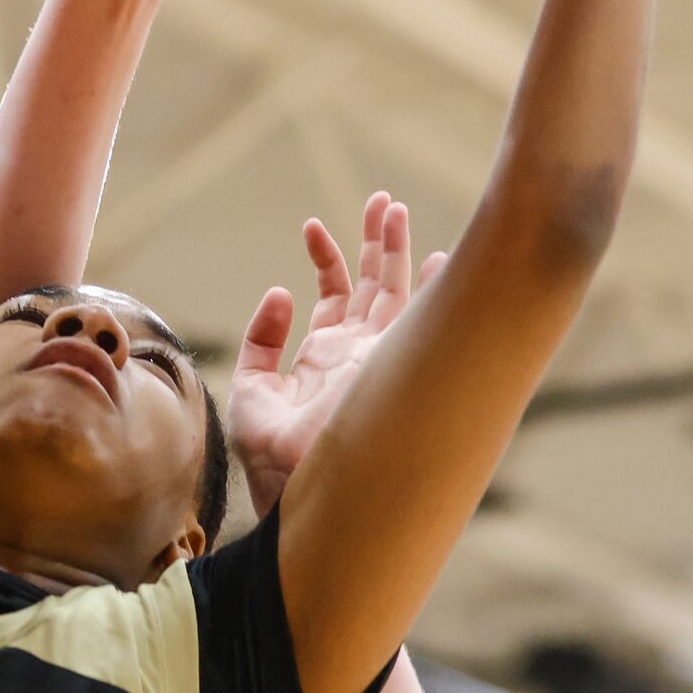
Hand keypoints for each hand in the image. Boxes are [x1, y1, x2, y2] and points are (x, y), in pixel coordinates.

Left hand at [228, 192, 447, 519]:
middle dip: (377, 243)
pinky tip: (442, 258)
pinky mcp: (396, 364)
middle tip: (382, 201)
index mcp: (323, 357)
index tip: (312, 225)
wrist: (301, 490)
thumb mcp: (250, 390)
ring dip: (396, 250)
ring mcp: (382, 358)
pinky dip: (432, 288)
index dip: (327, 259)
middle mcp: (358, 354)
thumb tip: (280, 293)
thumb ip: (261, 341)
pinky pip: (419, 318)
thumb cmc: (271, 458)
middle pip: (374, 286)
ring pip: (397, 292)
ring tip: (395, 208)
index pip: (334, 297)